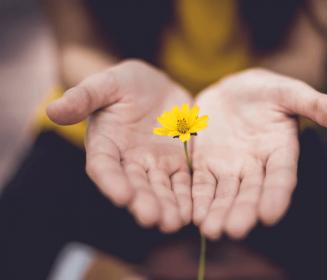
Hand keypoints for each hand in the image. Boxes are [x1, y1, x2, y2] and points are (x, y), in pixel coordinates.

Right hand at [47, 60, 192, 232]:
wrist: (155, 87)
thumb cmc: (125, 84)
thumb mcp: (105, 84)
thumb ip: (83, 97)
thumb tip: (52, 109)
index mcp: (106, 145)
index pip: (104, 167)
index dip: (111, 181)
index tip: (122, 196)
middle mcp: (128, 161)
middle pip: (135, 185)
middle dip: (143, 202)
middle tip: (152, 218)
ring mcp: (155, 165)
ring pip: (161, 189)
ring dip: (167, 206)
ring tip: (174, 222)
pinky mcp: (178, 163)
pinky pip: (183, 182)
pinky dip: (187, 197)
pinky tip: (193, 212)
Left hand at [192, 68, 326, 238]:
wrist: (231, 91)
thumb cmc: (264, 91)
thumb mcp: (288, 92)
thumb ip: (317, 105)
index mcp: (280, 151)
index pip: (281, 176)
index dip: (277, 194)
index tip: (270, 215)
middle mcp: (256, 166)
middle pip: (250, 192)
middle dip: (243, 211)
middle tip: (234, 230)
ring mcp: (230, 168)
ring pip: (225, 194)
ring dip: (218, 212)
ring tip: (210, 230)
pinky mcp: (206, 164)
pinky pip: (201, 184)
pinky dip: (198, 199)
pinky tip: (193, 215)